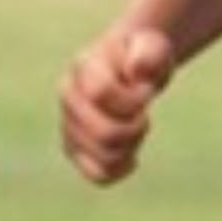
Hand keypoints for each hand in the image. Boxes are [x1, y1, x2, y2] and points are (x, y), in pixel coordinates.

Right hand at [60, 26, 175, 185]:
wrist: (132, 66)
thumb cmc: (144, 55)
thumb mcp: (153, 45)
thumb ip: (149, 54)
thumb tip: (137, 71)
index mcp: (84, 66)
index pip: (101, 93)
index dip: (133, 99)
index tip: (148, 90)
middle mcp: (68, 96)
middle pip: (104, 132)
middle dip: (136, 128)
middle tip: (145, 114)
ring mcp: (68, 125)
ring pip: (102, 156)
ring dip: (131, 147)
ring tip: (138, 129)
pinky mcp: (75, 149)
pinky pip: (97, 175)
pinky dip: (120, 169)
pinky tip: (133, 156)